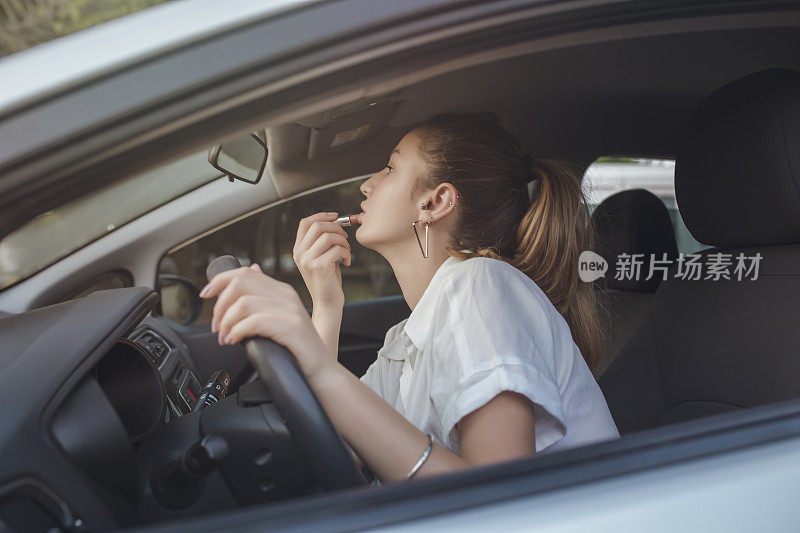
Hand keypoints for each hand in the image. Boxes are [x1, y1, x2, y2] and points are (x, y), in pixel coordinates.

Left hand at [199, 264, 328, 378]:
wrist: (320, 369)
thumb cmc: (296, 348)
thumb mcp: (279, 319)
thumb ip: (263, 300)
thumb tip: (250, 274)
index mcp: (281, 290)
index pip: (245, 272)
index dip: (219, 280)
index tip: (205, 295)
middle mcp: (286, 295)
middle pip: (240, 284)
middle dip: (220, 306)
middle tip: (217, 327)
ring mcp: (290, 309)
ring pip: (243, 304)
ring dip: (226, 323)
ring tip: (226, 338)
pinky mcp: (290, 326)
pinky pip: (253, 321)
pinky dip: (237, 331)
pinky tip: (235, 341)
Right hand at [293, 212, 350, 308]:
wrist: (327, 303)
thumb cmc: (328, 280)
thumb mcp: (321, 258)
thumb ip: (322, 242)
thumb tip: (335, 221)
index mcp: (298, 250)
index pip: (305, 223)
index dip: (321, 215)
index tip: (336, 217)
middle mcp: (300, 253)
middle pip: (317, 226)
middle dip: (336, 227)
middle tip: (345, 237)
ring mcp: (308, 260)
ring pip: (329, 236)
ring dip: (343, 241)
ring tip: (347, 251)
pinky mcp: (319, 266)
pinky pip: (337, 249)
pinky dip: (346, 253)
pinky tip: (347, 262)